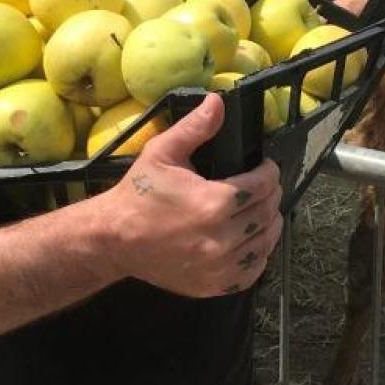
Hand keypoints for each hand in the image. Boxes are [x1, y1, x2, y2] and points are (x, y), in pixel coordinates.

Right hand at [95, 95, 281, 297]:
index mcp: (213, 203)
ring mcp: (218, 266)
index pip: (263, 185)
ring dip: (269, 223)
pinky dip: (258, 255)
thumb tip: (217, 100)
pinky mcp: (213, 285)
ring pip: (265, 242)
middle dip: (271, 194)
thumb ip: (195, 127)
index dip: (269, 172)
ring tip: (262, 210)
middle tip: (264, 186)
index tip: (265, 167)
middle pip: (267, 212)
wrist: (113, 240)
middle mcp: (221, 238)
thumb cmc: (138, 194)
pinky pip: (252, 272)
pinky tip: (252, 240)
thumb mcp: (162, 153)